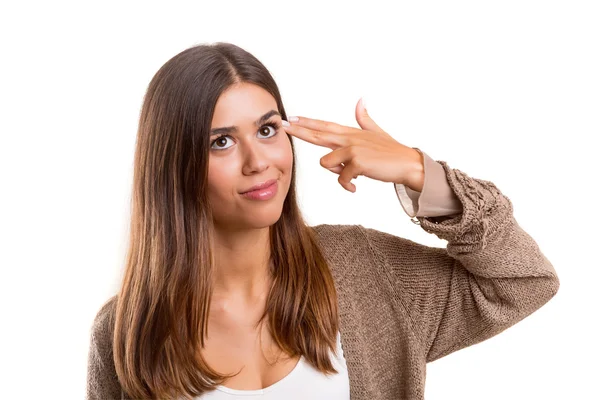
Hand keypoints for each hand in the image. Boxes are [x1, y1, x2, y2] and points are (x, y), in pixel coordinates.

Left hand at [281, 98, 424, 192]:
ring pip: (326, 163)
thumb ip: (364, 119)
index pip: (324, 126)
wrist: (407, 165)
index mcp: (351, 133)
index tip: (292, 118)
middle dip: (299, 131)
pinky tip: (355, 186)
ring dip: (335, 173)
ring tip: (351, 175)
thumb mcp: (376, 132)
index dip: (307, 122)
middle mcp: (350, 138)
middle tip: (284, 127)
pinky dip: (347, 185)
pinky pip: (341, 178)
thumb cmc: (391, 152)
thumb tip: (360, 100)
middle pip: (318, 135)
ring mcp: (353, 149)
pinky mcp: (357, 163)